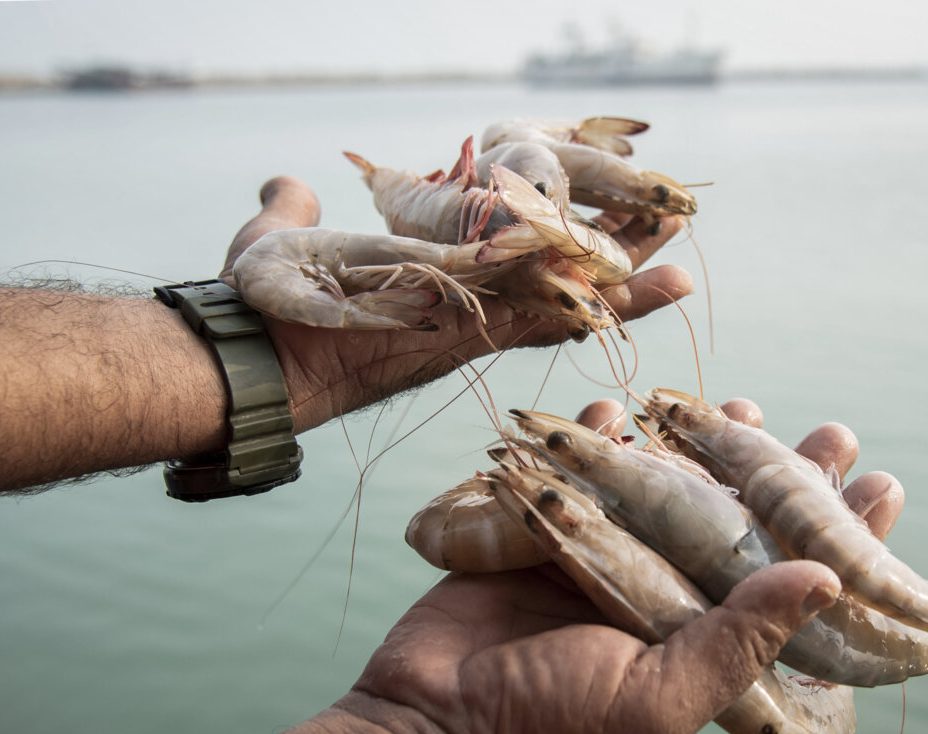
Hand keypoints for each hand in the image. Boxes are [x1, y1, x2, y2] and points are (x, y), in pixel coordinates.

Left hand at [220, 177, 693, 432]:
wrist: (244, 354)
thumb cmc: (257, 304)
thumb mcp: (275, 240)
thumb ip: (291, 212)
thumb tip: (286, 186)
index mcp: (432, 281)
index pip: (504, 256)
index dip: (554, 234)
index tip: (593, 202)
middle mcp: (462, 307)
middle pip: (554, 278)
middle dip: (614, 252)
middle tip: (673, 220)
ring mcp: (469, 321)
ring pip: (565, 296)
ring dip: (626, 273)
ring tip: (683, 247)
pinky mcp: (468, 335)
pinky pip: (548, 318)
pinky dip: (604, 301)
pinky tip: (662, 283)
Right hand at [332, 399, 901, 733]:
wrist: (432, 732)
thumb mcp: (659, 699)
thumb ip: (737, 641)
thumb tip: (826, 580)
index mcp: (696, 645)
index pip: (784, 585)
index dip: (833, 540)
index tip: (882, 486)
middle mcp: (655, 600)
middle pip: (730, 525)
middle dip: (774, 476)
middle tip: (827, 432)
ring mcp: (595, 565)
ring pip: (656, 491)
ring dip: (693, 448)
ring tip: (738, 406)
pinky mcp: (536, 540)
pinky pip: (574, 479)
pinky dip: (594, 441)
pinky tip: (619, 410)